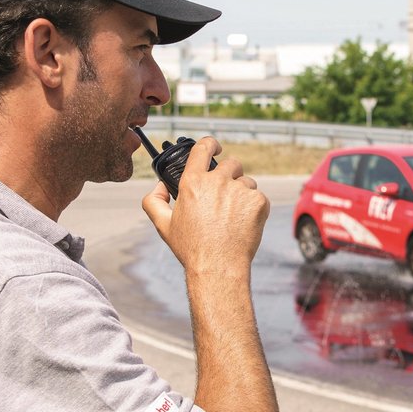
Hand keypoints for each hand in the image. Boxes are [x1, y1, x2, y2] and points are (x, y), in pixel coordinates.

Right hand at [142, 137, 268, 277]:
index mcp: (193, 182)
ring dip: (242, 193)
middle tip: (226, 195)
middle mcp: (218, 182)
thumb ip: (153, 201)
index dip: (211, 144)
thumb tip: (160, 186)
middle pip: (232, 164)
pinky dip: (254, 208)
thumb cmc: (190, 248)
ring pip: (247, 182)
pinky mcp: (258, 202)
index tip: (215, 148)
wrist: (218, 267)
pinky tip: (244, 224)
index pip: (203, 148)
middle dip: (230, 175)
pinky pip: (258, 197)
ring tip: (234, 216)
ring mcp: (240, 191)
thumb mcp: (163, 225)